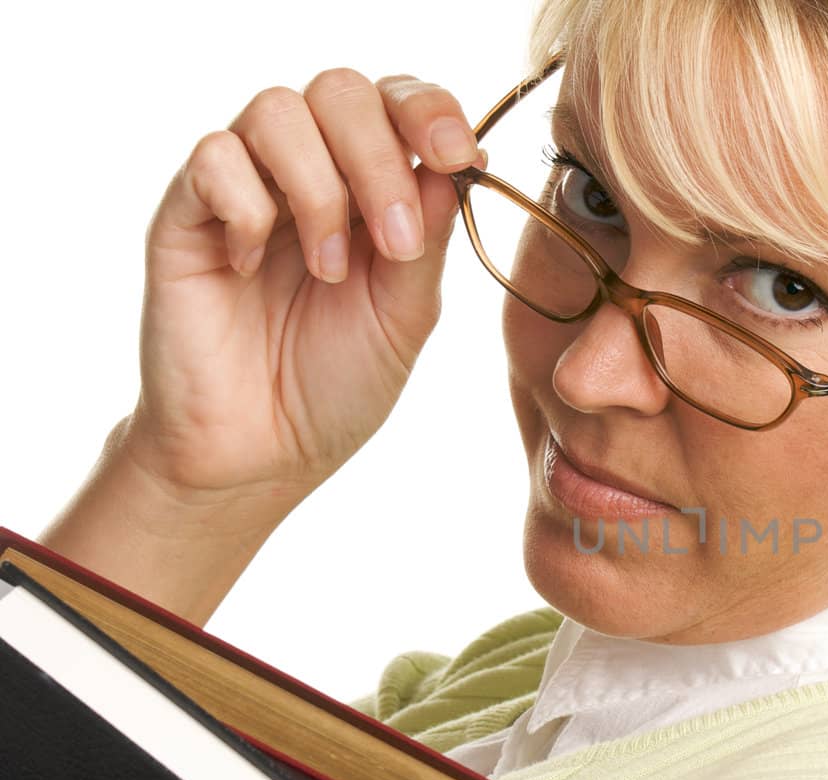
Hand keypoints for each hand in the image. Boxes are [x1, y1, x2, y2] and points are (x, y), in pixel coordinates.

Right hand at [125, 68, 482, 503]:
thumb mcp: (406, 314)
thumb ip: (429, 237)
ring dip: (318, 188)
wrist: (262, 455)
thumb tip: (457, 161)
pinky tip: (254, 267)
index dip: (429, 112)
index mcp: (373, 188)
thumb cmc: (338, 385)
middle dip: (380, 156)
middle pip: (341, 91)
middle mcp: (309, 173)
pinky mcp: (186, 213)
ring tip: (329, 270)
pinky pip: (212, 157)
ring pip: (277, 110)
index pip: (398, 103)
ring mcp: (246, 187)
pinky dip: (248, 206)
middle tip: (395, 239)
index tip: (456, 157)